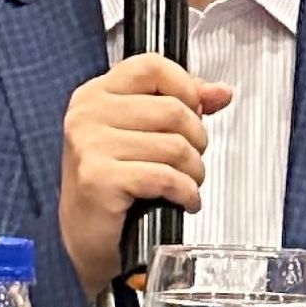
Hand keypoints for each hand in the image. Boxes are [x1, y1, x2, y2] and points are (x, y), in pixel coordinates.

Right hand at [59, 53, 231, 300]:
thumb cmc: (113, 185)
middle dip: (196, 139)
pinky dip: (186, 192)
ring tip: (186, 182)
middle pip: (172, 108)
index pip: (152, 66)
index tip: (196, 110)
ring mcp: (90, 146)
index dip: (185, 86)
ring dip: (193, 170)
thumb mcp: (140, 133)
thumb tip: (220, 92)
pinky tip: (183, 201)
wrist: (85, 240)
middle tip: (191, 160)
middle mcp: (88, 114)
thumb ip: (180, 104)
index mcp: (95, 93)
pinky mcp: (100, 179)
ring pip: (174, 145)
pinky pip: (166, 176)